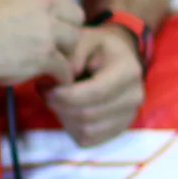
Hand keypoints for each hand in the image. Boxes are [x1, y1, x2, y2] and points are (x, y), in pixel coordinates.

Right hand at [0, 0, 81, 88]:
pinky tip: (52, 81)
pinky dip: (61, 78)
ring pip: (74, 43)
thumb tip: (21, 3)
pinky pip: (65, 69)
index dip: (66, 12)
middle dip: (70, 32)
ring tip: (56, 65)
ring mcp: (47, 31)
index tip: (61, 24)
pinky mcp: (44, 56)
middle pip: (77, 18)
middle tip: (60, 45)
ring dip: (66, 55)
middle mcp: (45, 5)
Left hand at [46, 20, 145, 145]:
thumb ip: (73, 54)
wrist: (118, 58)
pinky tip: (66, 111)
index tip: (44, 86)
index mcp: (128, 72)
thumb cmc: (98, 48)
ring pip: (86, 130)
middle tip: (44, 91)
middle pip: (88, 115)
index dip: (65, 94)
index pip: (95, 93)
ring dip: (63, 117)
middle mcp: (133, 98)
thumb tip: (64, 79)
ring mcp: (128, 117)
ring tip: (54, 99)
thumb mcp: (85, 39)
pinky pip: (88, 139)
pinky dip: (71, 128)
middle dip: (59, 106)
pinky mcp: (117, 130)